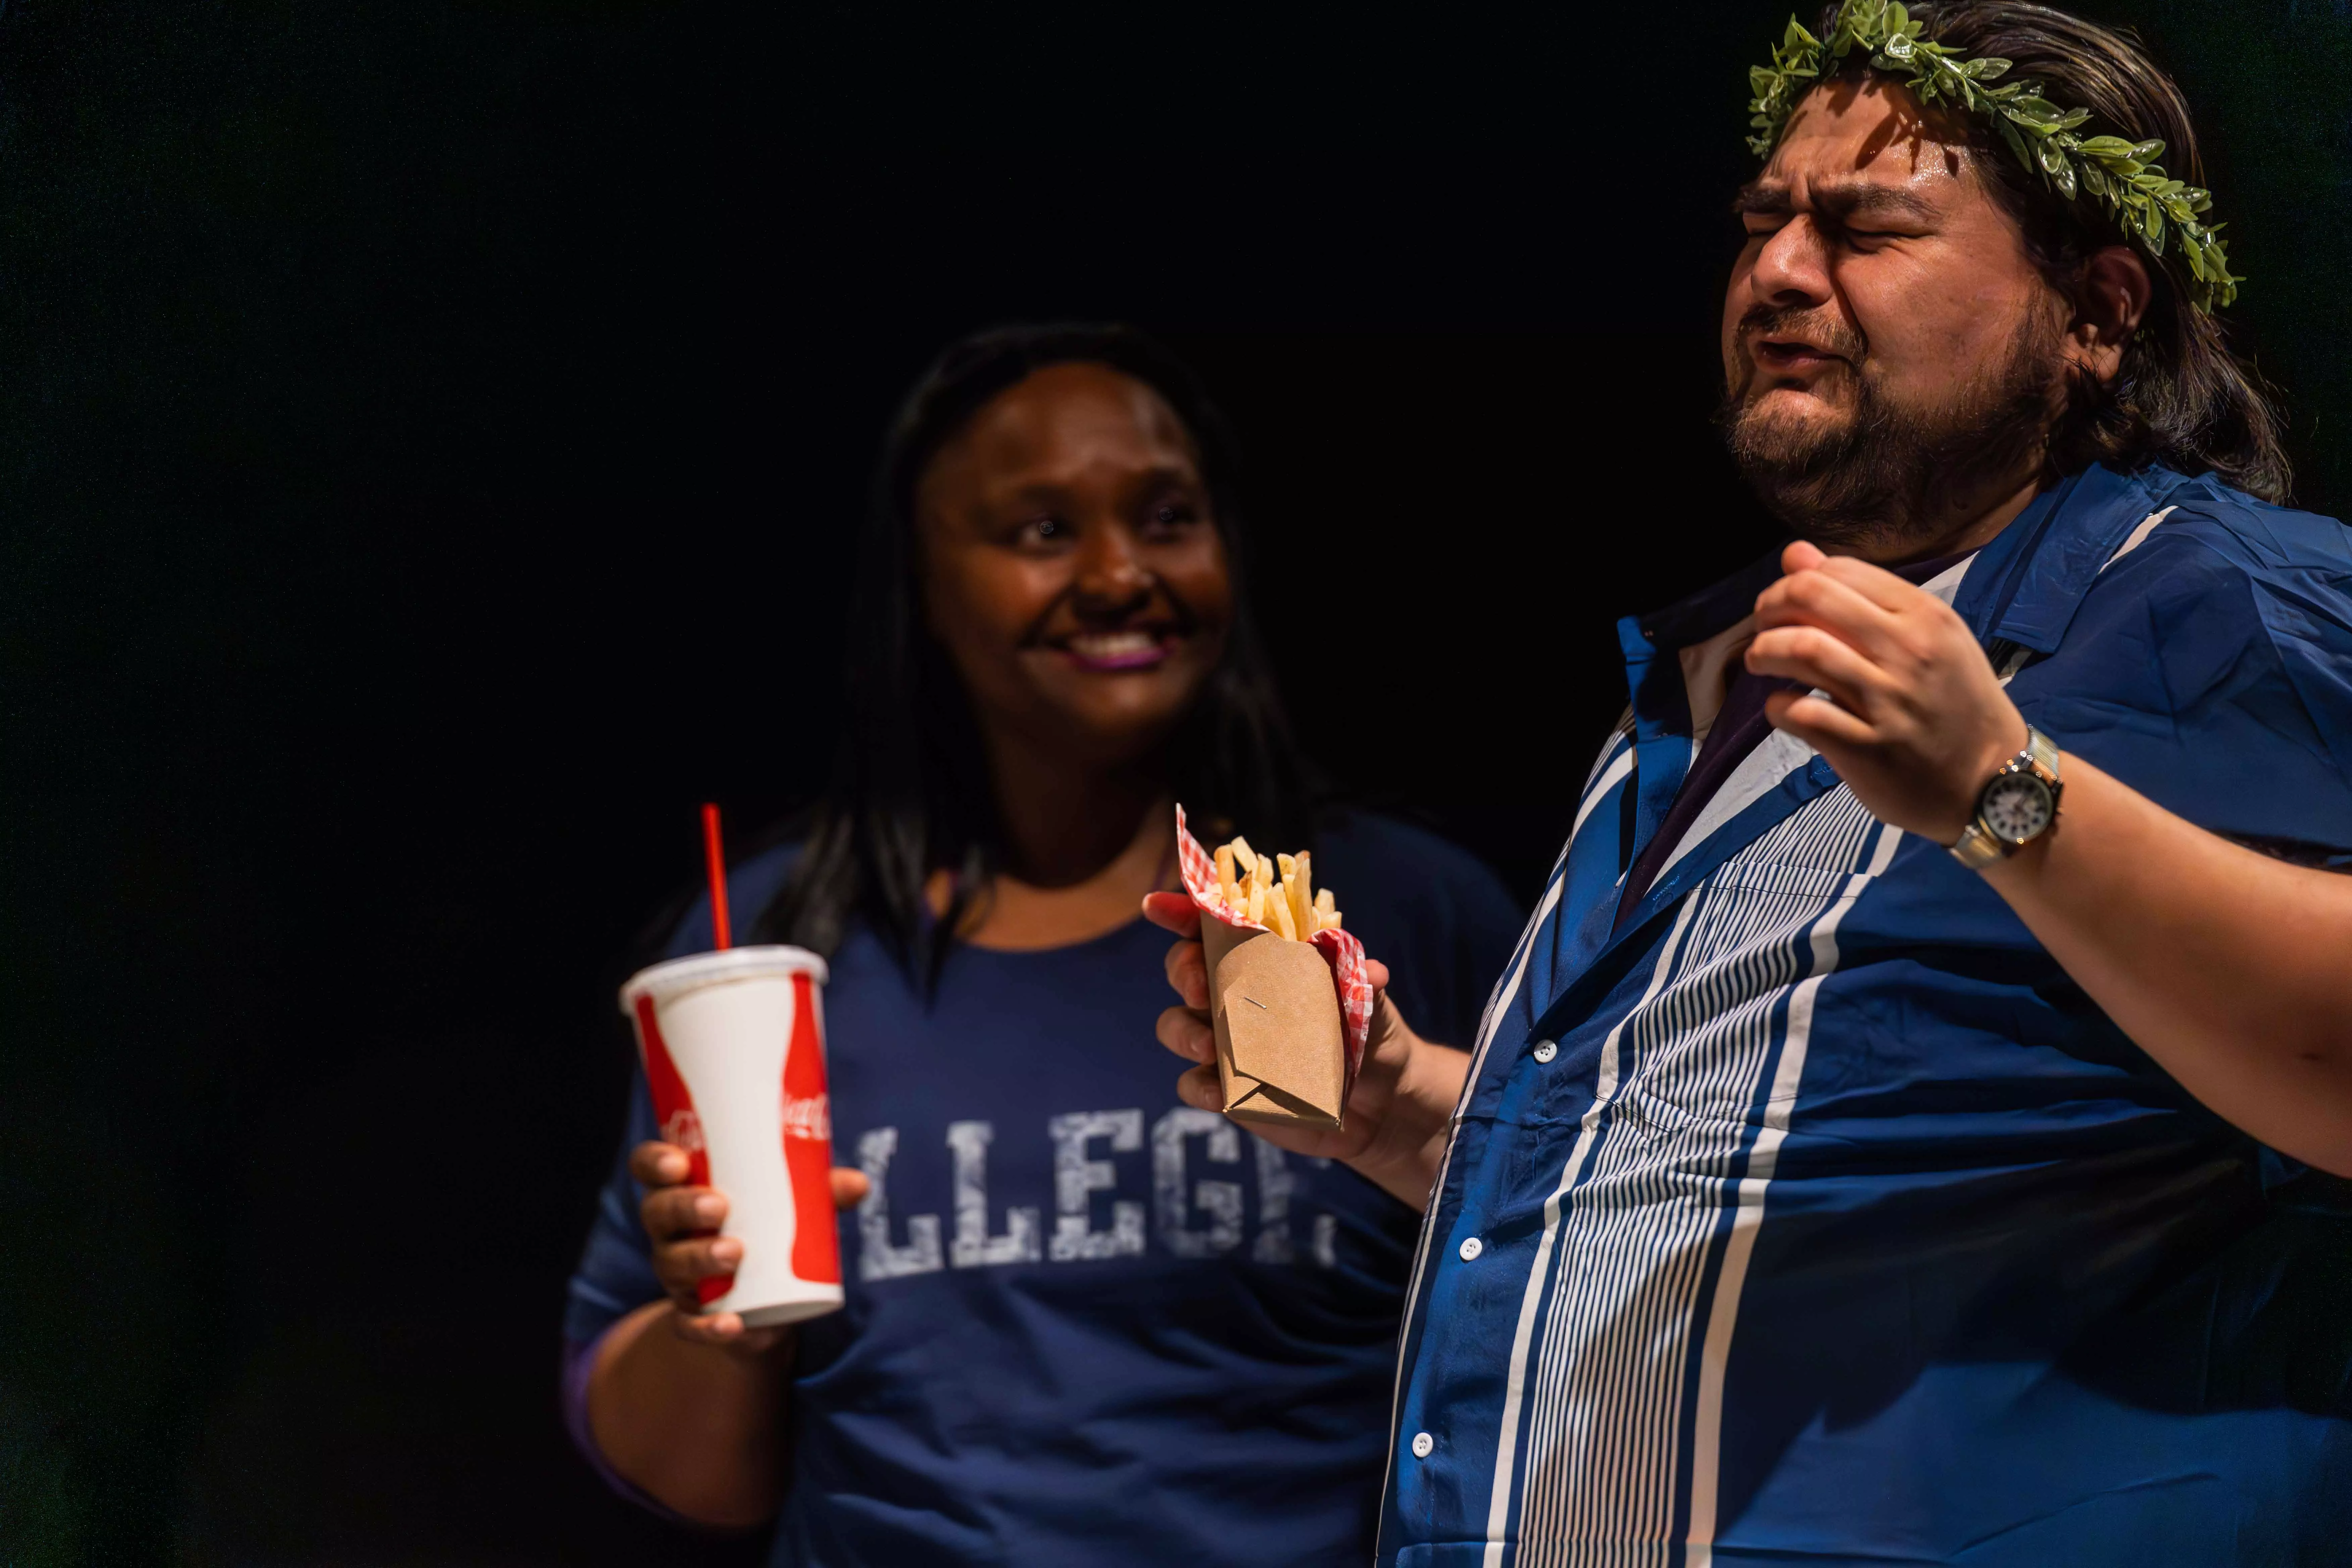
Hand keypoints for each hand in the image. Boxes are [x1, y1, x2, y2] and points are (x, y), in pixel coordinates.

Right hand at [630, 1141, 869, 1354]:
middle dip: (683, 1207)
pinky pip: (688, 1325)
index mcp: (683, 1189)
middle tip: (718, 1207)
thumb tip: (860, 1184)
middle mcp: (670, 1231)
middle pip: (658, 1213)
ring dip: (699, 1258)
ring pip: (672, 1264)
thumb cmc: (770, 1229)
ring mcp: (677, 1275)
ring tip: (735, 1253)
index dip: (654, 1161)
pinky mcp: (692, 1317)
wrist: (768, 1304)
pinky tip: (732, 1324)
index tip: (678, 1161)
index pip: (650, 1168)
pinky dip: (708, 1326)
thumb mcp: (793, 1206)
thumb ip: (821, 1193)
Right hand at [1140, 891, 1466, 1211]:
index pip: (1215, 926)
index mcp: (1263, 959)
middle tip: (1202, 984)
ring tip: (1207, 1045)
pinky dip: (1199, 1085)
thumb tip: (1374, 972)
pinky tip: (1220, 1091)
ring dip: (1183, 1030)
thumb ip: (1365, 981)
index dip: (1182, 911)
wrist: (1383, 1101)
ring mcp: (1226, 1042)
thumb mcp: (1372, 1001)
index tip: (1157, 906)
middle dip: (1183, 969)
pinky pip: (1192, 1084)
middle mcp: (1235, 994)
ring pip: (1175, 1024)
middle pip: (1184, 967)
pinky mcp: (1227, 1089)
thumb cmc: (1370, 1033)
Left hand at [1746, 540, 2026, 844]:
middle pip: (1811, 597)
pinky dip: (1777, 706)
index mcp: (1924, 616)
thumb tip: (1796, 554)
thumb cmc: (1955, 703)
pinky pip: (1800, 712)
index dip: (1795, 581)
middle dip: (1770, 607)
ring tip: (1761, 662)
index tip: (1785, 604)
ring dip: (1764, 651)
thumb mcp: (1930, 638)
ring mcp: (1888, 700)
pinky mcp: (1867, 749)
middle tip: (1763, 627)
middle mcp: (1908, 651)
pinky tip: (1782, 707)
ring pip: (1800, 649)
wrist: (1994, 780)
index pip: (1839, 571)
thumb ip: (1863, 595)